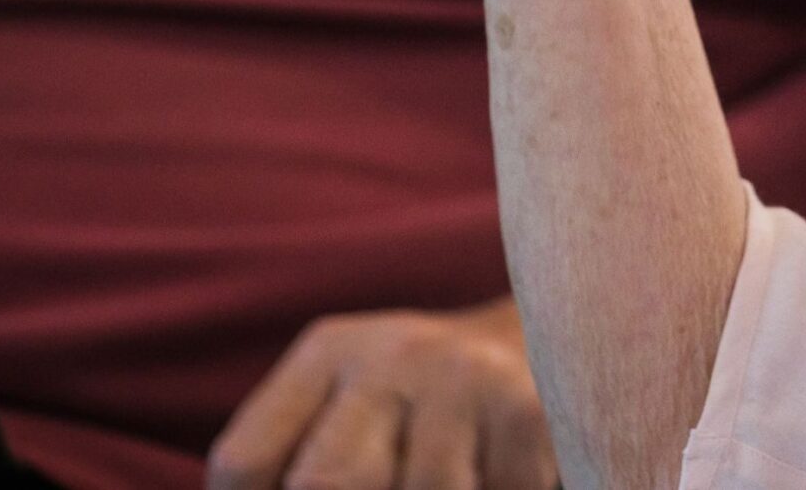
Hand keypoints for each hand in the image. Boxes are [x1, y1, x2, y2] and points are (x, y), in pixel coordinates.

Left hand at [207, 299, 558, 489]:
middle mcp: (391, 354)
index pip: (244, 463)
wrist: (560, 331)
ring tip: (447, 478)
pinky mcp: (526, 411)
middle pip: (326, 484)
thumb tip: (282, 488)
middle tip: (390, 484)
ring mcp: (463, 379)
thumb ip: (299, 459)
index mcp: (329, 352)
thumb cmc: (428, 403)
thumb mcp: (355, 408)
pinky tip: (495, 475)